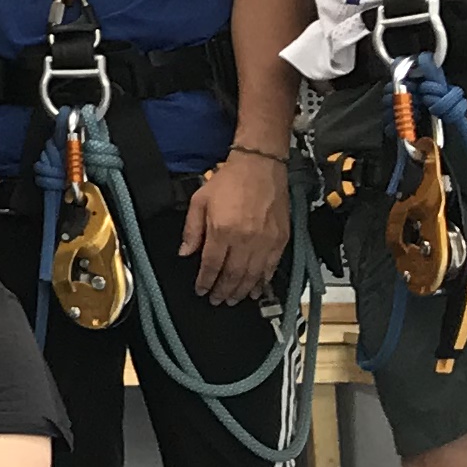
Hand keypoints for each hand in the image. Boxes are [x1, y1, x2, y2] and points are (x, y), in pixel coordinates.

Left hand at [180, 149, 291, 305]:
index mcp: (222, 230)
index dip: (205, 282)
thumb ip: (191, 230)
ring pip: (253, 275)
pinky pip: (272, 267)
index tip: (201, 290)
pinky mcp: (281, 239)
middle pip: (233, 275)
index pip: (212, 265)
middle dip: (223, 291)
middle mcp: (245, 239)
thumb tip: (185, 253)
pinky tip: (256, 289)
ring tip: (234, 300)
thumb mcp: (200, 201)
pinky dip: (263, 281)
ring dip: (242, 291)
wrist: (260, 166)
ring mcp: (265, 241)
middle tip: (217, 300)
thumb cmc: (229, 181)